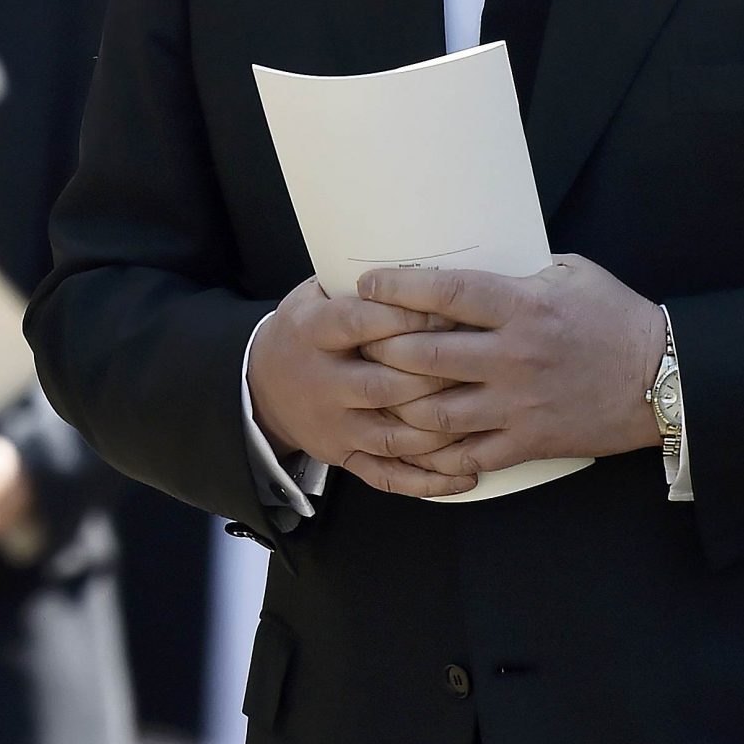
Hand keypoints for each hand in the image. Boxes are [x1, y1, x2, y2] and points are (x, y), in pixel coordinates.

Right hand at [245, 278, 472, 497]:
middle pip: (382, 385)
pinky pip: (388, 476)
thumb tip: (416, 261)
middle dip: (432, 377)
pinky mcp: (344, 456)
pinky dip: (428, 481)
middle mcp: (323, 383)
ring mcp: (335, 426)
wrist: (262, 386)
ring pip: (391, 437)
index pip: (360, 324)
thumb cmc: (304, 330)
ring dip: (439, 432)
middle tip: (478, 366)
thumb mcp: (313, 295)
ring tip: (481, 420)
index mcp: (313, 332)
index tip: (450, 309)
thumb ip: (355, 283)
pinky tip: (466, 476)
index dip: (406, 317)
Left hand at [357, 256, 667, 476]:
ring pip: (438, 412)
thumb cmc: (616, 317)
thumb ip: (521, 268)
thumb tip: (477, 258)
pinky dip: (437, 454)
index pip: (445, 293)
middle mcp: (514, 356)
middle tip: (359, 343)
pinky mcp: (530, 441)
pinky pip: (470, 455)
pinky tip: (412, 445)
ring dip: (399, 404)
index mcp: (522, 307)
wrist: (664, 378)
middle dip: (382, 349)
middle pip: (427, 356)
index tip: (367, 283)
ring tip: (375, 393)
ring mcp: (519, 403)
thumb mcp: (571, 272)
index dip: (398, 287)